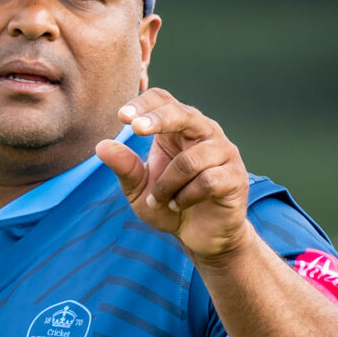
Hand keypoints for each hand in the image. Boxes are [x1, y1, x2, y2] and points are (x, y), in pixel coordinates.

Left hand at [96, 89, 251, 263]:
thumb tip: (101, 146)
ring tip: (160, 200)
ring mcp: (224, 153)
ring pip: (190, 160)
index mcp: (179, 127)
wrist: (200, 236)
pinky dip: (186, 197)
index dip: (143, 103)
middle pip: (184, 114)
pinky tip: (179, 205)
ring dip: (167, 185)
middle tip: (136, 128)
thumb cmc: (169, 205)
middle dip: (159, 119)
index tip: (121, 117)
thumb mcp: (138, 189)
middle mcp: (204, 133)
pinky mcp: (235, 177)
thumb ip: (125, 168)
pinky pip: (208, 181)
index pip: (163, 100)